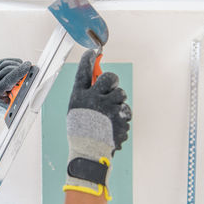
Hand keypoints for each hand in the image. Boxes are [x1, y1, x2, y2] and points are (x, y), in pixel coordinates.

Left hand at [0, 58, 30, 135]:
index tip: (28, 66)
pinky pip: (3, 62)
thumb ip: (20, 96)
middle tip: (29, 69)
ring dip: (16, 64)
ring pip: (5, 64)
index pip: (8, 79)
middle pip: (7, 69)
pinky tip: (18, 65)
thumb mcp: (13, 103)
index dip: (19, 72)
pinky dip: (12, 62)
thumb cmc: (5, 103)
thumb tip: (30, 87)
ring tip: (24, 69)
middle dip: (19, 67)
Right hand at [63, 50, 130, 198]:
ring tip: (110, 112)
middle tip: (111, 86)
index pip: (83, 72)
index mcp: (80, 96)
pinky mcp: (121, 117)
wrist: (90, 151)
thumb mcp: (77, 109)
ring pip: (121, 94)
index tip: (92, 52)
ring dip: (118, 101)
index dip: (88, 60)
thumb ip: (86, 93)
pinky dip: (121, 115)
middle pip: (109, 77)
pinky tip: (113, 124)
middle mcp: (94, 99)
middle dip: (112, 80)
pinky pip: (126, 110)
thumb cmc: (81, 130)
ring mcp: (109, 107)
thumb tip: (97, 80)